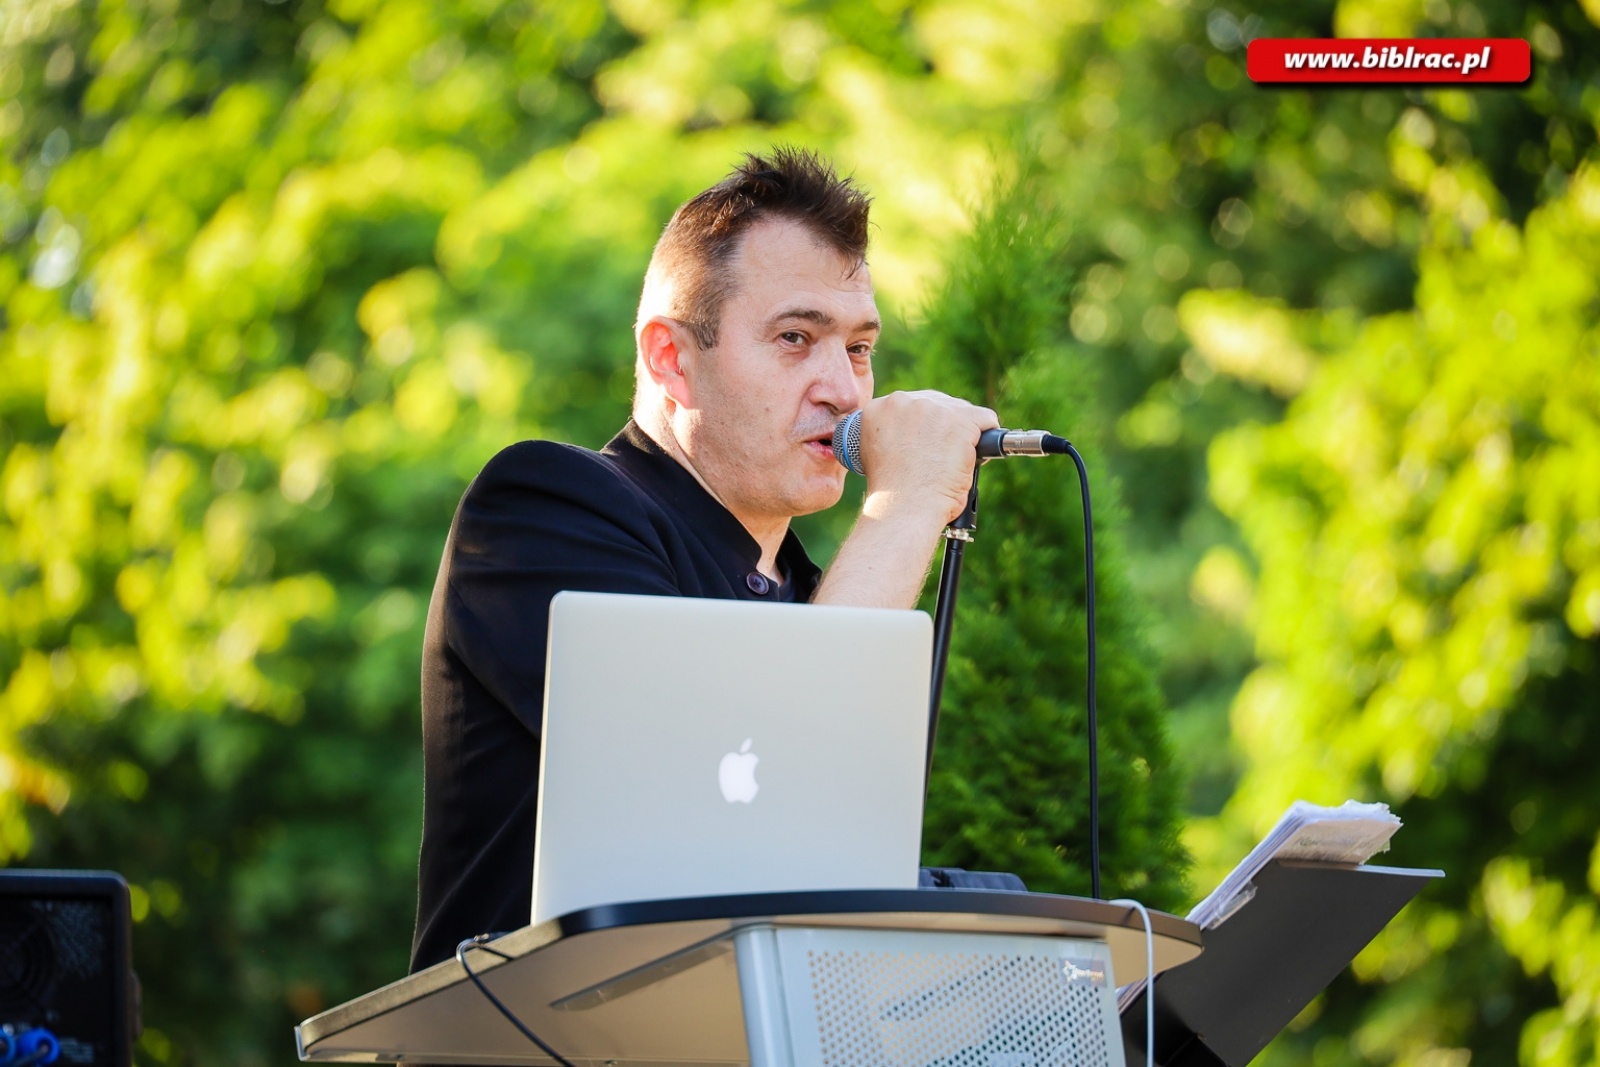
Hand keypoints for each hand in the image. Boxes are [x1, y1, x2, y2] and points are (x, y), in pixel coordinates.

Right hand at [854, 390, 999, 527]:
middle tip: (940, 458)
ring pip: (963, 411)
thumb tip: (920, 431)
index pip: (913, 404)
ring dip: (963, 434)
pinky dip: (987, 436)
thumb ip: (894, 433)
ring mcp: (934, 409)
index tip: (926, 446)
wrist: (905, 508)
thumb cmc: (892, 494)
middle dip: (945, 427)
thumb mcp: (879, 452)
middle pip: (939, 404)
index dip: (924, 426)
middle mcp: (904, 402)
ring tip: (952, 462)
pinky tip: (975, 455)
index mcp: (879, 408)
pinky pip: (985, 419)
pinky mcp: (961, 422)